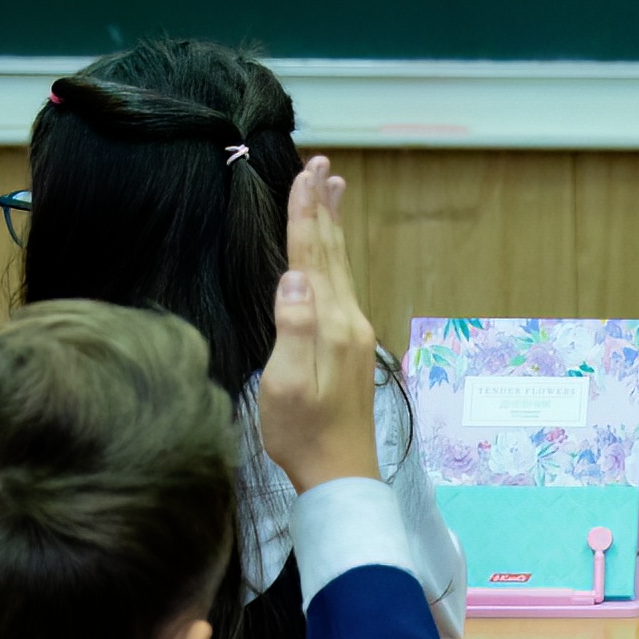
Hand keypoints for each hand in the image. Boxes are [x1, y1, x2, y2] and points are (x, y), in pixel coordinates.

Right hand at [257, 157, 384, 492]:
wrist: (340, 475)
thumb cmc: (303, 434)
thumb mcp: (285, 383)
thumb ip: (292, 328)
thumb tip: (294, 276)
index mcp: (329, 324)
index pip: (312, 255)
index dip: (305, 212)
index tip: (304, 172)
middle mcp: (347, 321)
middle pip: (331, 251)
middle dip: (323, 206)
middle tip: (322, 164)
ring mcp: (353, 333)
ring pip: (340, 265)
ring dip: (333, 225)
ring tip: (334, 189)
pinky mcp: (350, 347)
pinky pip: (342, 284)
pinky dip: (336, 255)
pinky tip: (333, 254)